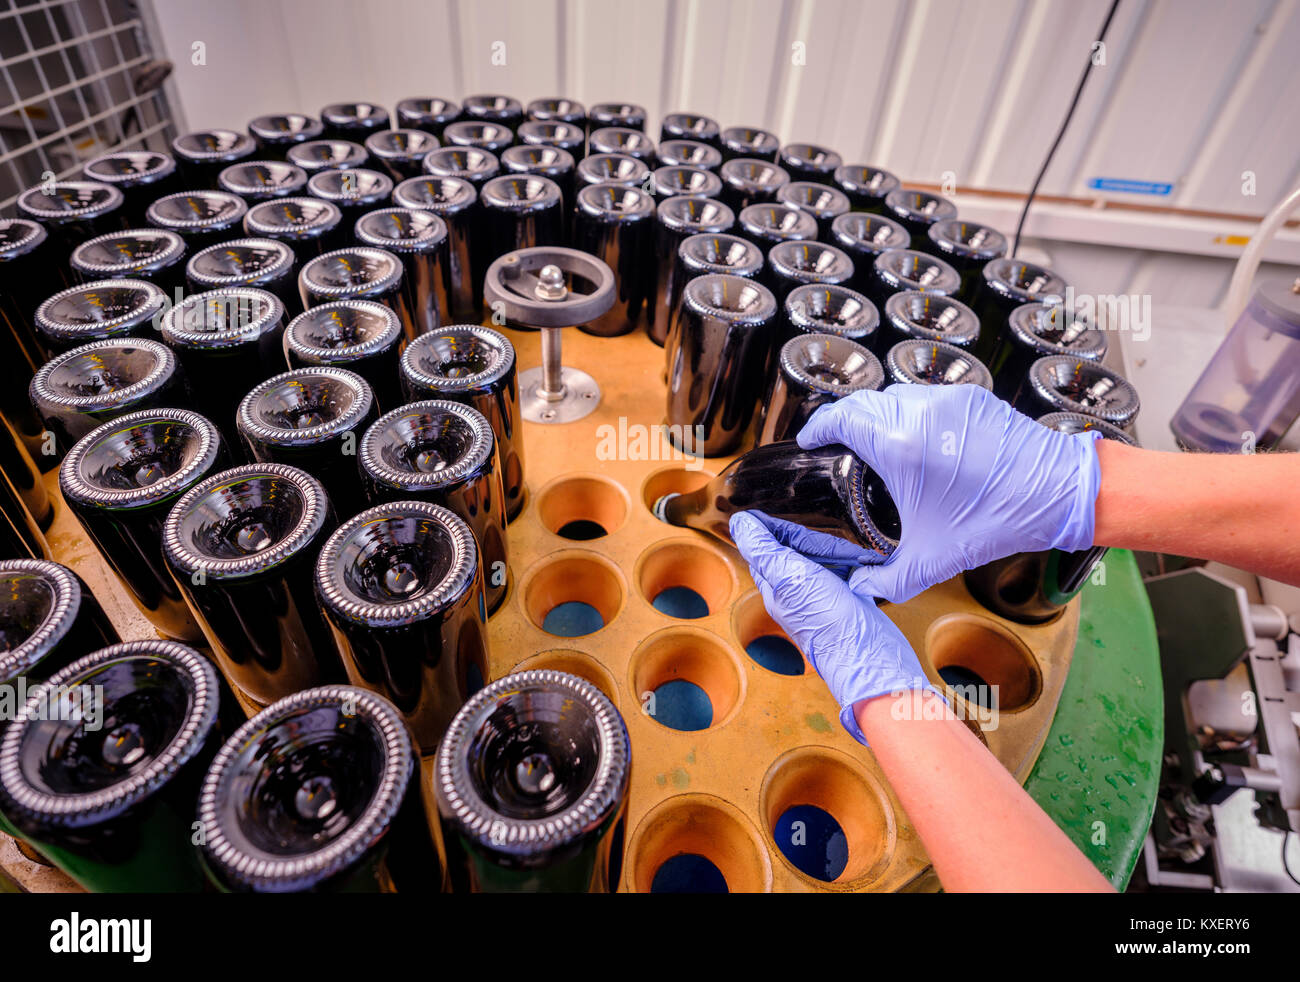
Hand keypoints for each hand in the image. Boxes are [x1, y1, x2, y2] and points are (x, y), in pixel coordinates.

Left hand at [729, 510, 942, 743]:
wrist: (870, 656)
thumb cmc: (827, 622)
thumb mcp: (789, 577)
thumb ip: (763, 550)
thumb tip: (739, 522)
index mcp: (774, 585)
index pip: (766, 545)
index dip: (778, 528)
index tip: (794, 521)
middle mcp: (794, 590)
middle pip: (796, 548)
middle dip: (814, 541)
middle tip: (835, 549)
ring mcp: (821, 594)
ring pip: (823, 557)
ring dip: (839, 551)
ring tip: (855, 558)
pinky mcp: (846, 598)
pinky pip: (846, 570)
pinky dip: (855, 563)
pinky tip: (865, 564)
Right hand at [798, 384, 1100, 602]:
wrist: (1058, 492)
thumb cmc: (998, 519)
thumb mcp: (932, 559)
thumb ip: (886, 579)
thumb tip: (860, 585)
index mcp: (899, 446)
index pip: (839, 418)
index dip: (817, 428)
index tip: (809, 439)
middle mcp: (919, 413)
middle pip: (862, 403)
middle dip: (842, 420)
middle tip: (835, 442)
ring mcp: (947, 400)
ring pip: (894, 395)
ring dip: (876, 414)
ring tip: (873, 441)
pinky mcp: (971, 398)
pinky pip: (925, 398)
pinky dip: (909, 412)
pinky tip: (914, 439)